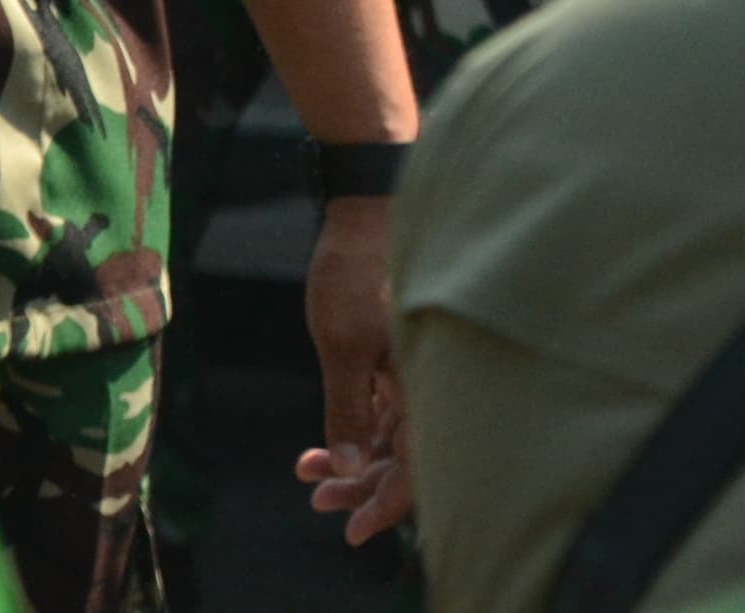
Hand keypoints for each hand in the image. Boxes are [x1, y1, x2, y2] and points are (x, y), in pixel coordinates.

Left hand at [291, 196, 409, 541]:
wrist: (365, 213)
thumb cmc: (358, 273)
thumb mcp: (343, 345)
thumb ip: (350, 408)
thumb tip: (352, 468)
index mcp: (434, 388)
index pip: (421, 472)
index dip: (387, 507)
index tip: (350, 531)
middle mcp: (435, 387)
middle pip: (408, 461)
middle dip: (363, 488)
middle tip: (317, 500)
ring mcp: (418, 374)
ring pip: (394, 439)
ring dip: (355, 461)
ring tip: (309, 474)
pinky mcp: (400, 360)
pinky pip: (386, 413)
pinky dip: (357, 430)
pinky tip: (323, 448)